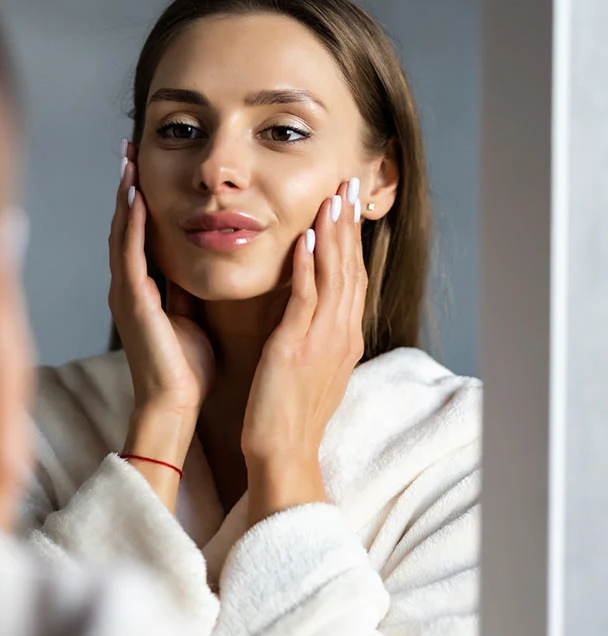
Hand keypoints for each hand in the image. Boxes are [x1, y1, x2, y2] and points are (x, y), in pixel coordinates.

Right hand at [110, 142, 213, 508]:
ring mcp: (125, 293)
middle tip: (130, 149)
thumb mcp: (191, 317)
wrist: (175, 407)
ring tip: (129, 159)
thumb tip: (201, 263)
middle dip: (126, 186)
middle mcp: (127, 287)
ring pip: (122, 233)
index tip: (145, 167)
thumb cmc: (187, 369)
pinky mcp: (132, 302)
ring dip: (125, 195)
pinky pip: (130, 254)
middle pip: (124, 226)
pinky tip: (136, 196)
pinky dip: (131, 223)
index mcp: (142, 290)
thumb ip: (188, 289)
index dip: (140, 200)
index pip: (139, 234)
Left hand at [241, 179, 366, 524]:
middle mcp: (341, 333)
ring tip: (334, 196)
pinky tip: (307, 238)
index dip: (352, 238)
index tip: (350, 203)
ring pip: (334, 275)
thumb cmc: (290, 414)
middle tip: (351, 182)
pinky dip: (309, 266)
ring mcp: (323, 340)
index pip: (352, 276)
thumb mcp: (311, 367)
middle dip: (350, 223)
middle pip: (351, 267)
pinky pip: (306, 299)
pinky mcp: (297, 347)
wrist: (284, 453)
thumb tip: (312, 310)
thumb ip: (315, 334)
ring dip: (335, 233)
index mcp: (343, 337)